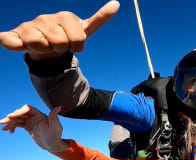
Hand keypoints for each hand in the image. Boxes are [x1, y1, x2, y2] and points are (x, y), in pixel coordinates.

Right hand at [0, 1, 119, 59]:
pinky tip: (17, 43)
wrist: (48, 48)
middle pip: (59, 43)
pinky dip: (11, 43)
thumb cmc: (67, 38)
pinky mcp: (14, 36)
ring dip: (44, 51)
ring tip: (45, 47)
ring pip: (38, 43)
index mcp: (65, 17)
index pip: (77, 40)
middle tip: (59, 47)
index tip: (74, 44)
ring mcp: (29, 26)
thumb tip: (116, 4)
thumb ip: (99, 19)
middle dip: (61, 50)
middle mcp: (46, 18)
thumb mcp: (84, 30)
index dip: (77, 47)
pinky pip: (8, 41)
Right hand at [0, 105, 66, 151]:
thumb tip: (58, 107)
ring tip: (3, 128)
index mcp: (40, 114)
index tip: (11, 116)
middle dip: (12, 117)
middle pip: (20, 113)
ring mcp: (31, 121)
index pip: (28, 109)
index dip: (19, 112)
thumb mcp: (56, 127)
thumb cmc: (56, 136)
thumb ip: (54, 117)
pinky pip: (18, 124)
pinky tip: (9, 131)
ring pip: (17, 119)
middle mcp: (35, 116)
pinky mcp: (28, 127)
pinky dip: (12, 127)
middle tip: (3, 122)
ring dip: (9, 122)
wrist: (53, 145)